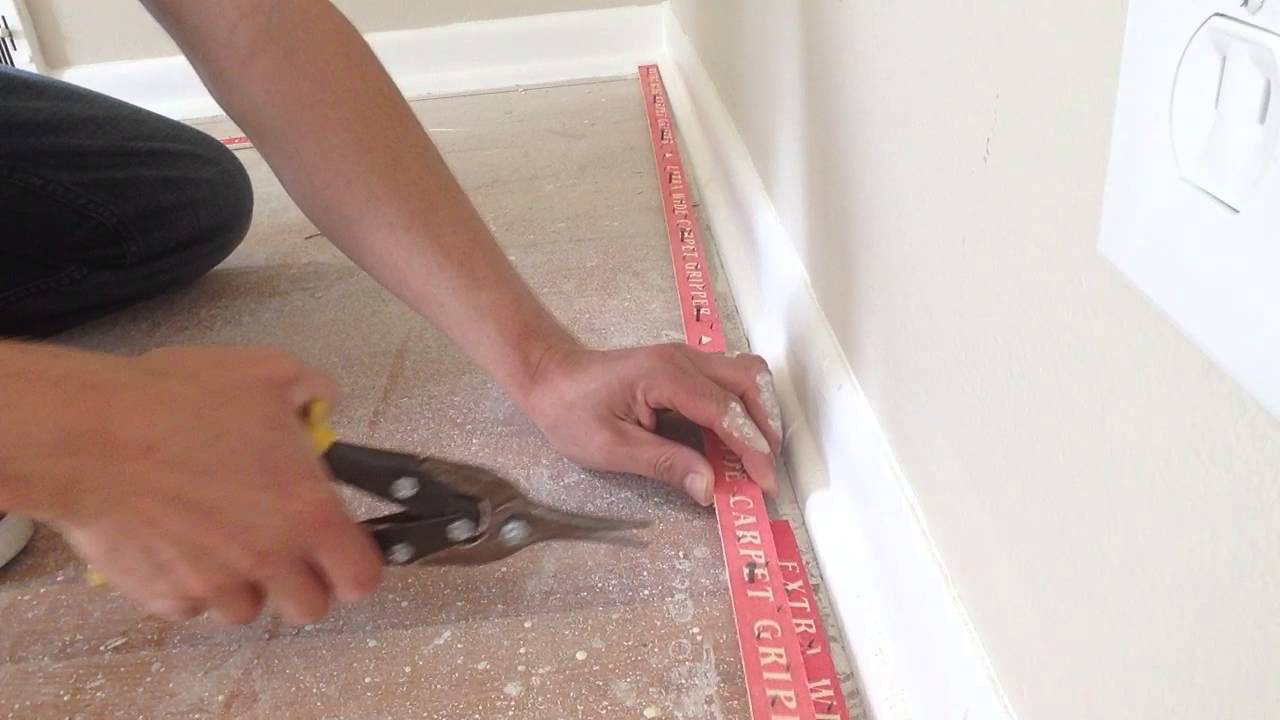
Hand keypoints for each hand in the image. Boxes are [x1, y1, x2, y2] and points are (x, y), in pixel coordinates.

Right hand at [31, 346, 381, 624]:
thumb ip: (311, 390)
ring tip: (224, 541)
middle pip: (310, 608)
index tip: (345, 552)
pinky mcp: (164, 597)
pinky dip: (190, 587)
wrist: (91, 436)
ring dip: (245, 585)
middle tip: (284, 547)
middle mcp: (269, 559)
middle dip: (303, 583)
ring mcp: (214, 585)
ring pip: (247, 611)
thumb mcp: (268, 371)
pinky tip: (178, 545)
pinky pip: (190, 607)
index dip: (357, 567)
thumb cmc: (180, 403)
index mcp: (308, 512)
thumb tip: (322, 399)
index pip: (361, 577)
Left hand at [521, 343, 783, 505]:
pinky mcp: (684, 366)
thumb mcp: (612, 448)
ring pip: (744, 375)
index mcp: (665, 376)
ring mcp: (686, 357)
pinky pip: (728, 380)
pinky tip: (735, 440)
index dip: (750, 448)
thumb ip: (665, 464)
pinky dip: (742, 408)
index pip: (724, 410)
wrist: (549, 376)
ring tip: (756, 457)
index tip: (764, 483)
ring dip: (758, 414)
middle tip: (764, 472)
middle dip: (765, 428)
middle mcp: (684, 358)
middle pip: (748, 382)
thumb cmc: (571, 411)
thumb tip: (709, 488)